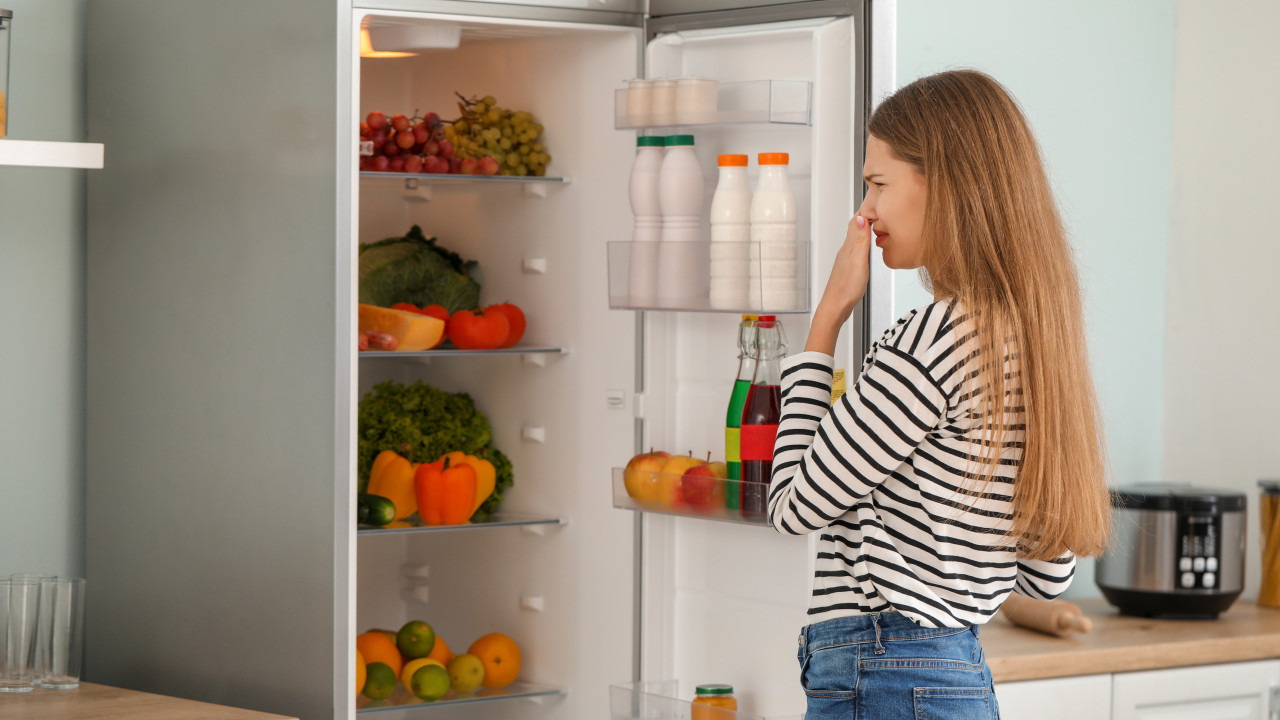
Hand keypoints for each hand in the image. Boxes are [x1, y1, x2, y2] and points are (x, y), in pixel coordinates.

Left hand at [805, 215, 871, 353]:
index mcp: (849, 247)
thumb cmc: (846, 289)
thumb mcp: (858, 261)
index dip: (866, 208)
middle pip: (855, 227)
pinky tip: (867, 246)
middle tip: (877, 204)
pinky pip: (857, 249)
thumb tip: (860, 217)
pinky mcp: (849, 269)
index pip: (857, 221)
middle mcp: (846, 251)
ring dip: (864, 228)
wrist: (835, 309)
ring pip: (856, 238)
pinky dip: (863, 242)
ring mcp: (847, 260)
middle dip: (866, 214)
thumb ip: (859, 239)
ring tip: (875, 221)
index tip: (876, 197)